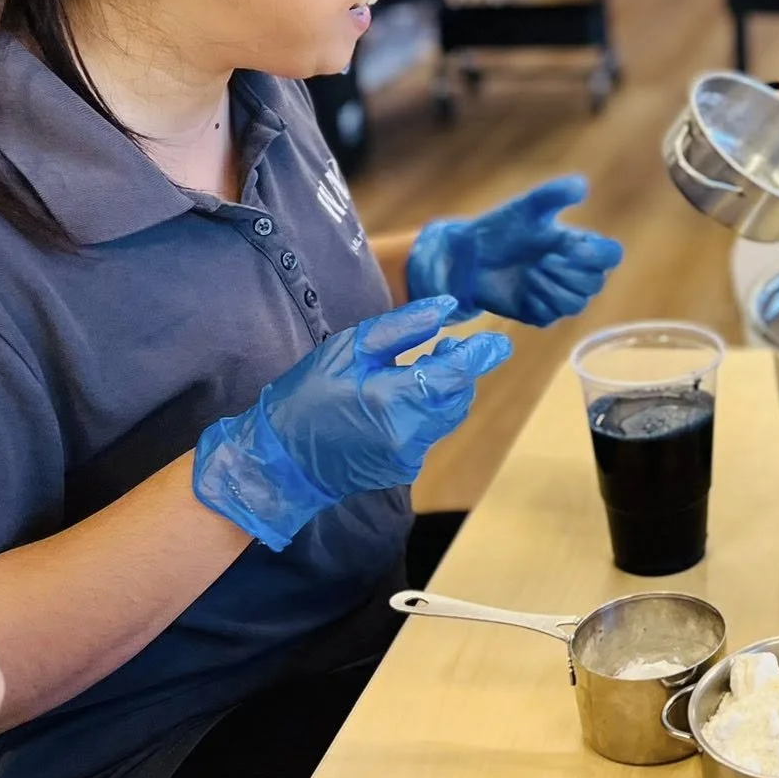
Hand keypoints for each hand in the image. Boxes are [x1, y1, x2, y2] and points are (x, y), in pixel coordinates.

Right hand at [194, 296, 511, 550]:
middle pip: (458, 396)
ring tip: (427, 365)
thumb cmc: (304, 398)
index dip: (481, 355)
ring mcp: (408, 456)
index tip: (500, 341)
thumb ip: (401, 328)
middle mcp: (411, 434)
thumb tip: (445, 309)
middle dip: (460, 370)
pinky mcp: (402, 469)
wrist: (278, 463)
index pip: (457, 374)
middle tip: (447, 347)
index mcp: (395, 401)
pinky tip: (403, 397)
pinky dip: (427, 410)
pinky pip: (429, 432)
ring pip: (447, 415)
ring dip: (445, 389)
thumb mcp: (347, 350)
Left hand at [406, 175, 623, 326]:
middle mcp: (573, 272)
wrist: (468, 256)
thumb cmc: (500, 228)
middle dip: (568, 273)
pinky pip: (551, 316)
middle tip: (542, 260)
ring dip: (552, 288)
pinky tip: (521, 290)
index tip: (572, 248)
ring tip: (529, 274)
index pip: (610, 256)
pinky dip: (536, 302)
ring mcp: (557, 295)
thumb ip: (554, 195)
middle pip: (595, 283)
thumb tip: (581, 184)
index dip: (598, 256)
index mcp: (578, 246)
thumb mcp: (526, 208)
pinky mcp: (539, 313)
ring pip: (576, 304)